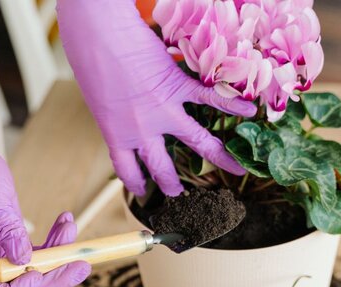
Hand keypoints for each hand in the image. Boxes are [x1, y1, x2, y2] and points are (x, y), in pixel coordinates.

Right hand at [0, 129, 90, 286]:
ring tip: (71, 229)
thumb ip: (7, 230)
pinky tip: (65, 221)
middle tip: (82, 266)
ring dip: (61, 256)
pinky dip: (56, 240)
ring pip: (37, 271)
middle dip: (55, 278)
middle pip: (23, 286)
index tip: (36, 272)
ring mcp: (4, 253)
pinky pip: (40, 252)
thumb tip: (24, 260)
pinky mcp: (16, 242)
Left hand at [58, 0, 256, 196]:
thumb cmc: (90, 60)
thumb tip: (123, 108)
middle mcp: (143, 131)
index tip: (143, 189)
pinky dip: (230, 105)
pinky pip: (209, 99)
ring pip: (196, 141)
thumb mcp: (98, 97)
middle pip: (162, 167)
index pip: (127, 169)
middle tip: (180, 193)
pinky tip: (249, 112)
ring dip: (217, 156)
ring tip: (234, 169)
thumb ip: (115, 110)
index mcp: (118, 135)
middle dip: (172, 183)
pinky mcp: (178, 87)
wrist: (101, 39)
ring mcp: (164, 111)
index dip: (136, 182)